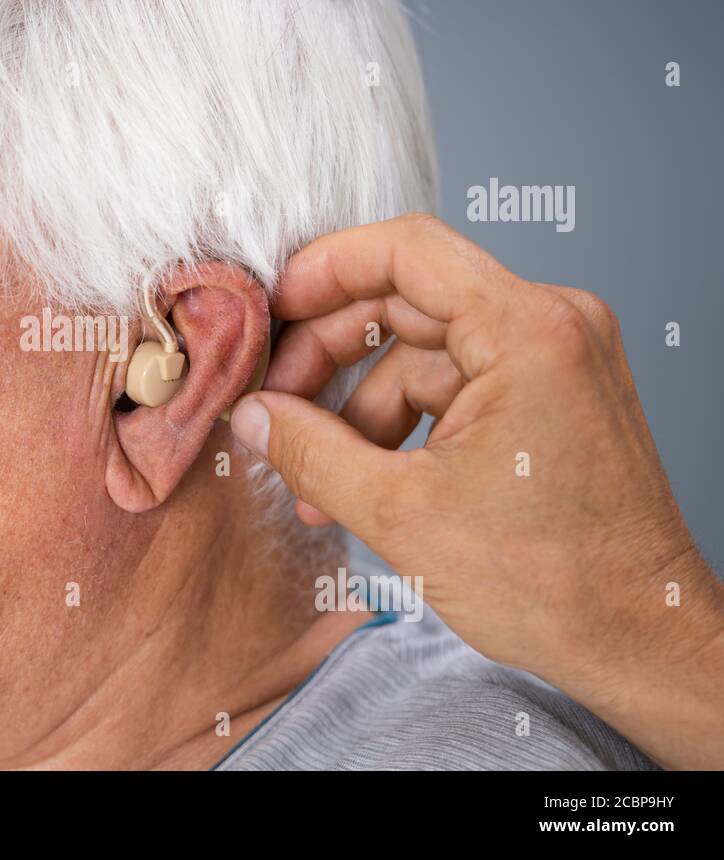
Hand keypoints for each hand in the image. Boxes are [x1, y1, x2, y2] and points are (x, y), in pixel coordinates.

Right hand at [229, 213, 723, 768]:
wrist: (639, 641)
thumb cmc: (555, 583)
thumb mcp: (401, 514)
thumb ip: (309, 451)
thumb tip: (252, 416)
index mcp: (528, 331)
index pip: (407, 251)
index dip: (324, 270)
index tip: (272, 307)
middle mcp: (551, 326)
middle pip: (407, 302)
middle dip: (329, 357)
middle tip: (275, 407)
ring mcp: (554, 360)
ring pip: (421, 352)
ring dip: (358, 408)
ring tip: (314, 475)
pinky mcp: (548, 396)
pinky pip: (453, 385)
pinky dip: (401, 425)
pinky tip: (361, 478)